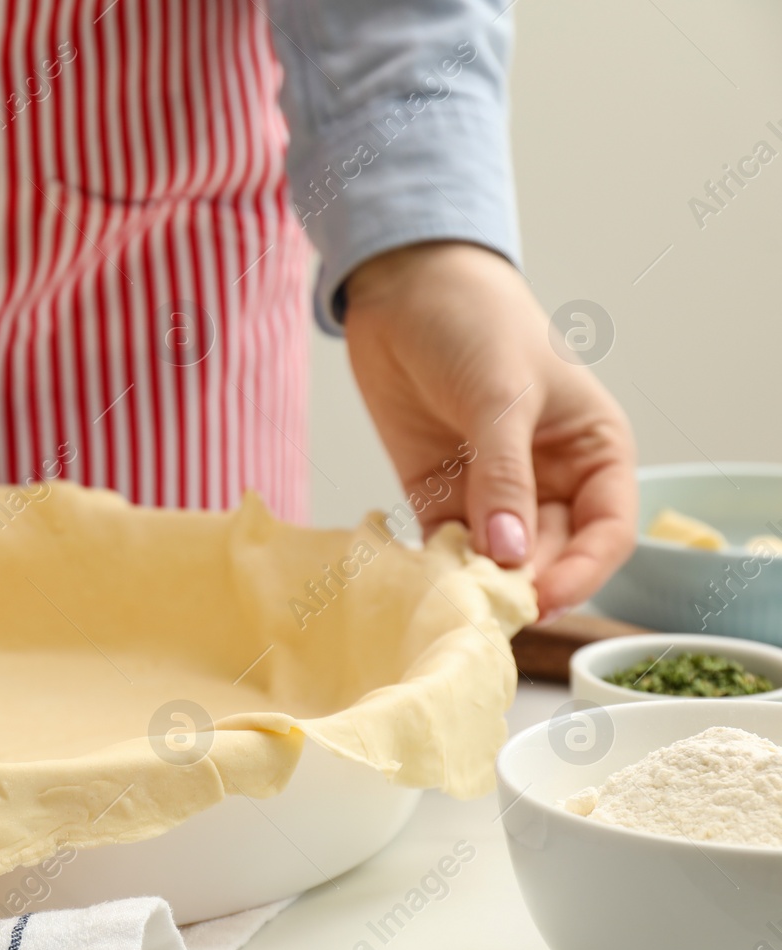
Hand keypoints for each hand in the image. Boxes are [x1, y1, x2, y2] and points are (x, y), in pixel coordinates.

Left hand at [343, 241, 637, 619]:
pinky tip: (423, 578)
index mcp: (593, 452)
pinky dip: (438, 567)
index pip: (608, 532)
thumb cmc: (477, 323)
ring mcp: (492, 490)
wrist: (403, 287)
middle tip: (486, 599)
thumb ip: (503, 477)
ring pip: (498, 559)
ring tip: (452, 591)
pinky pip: (446, 548)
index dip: (582, 572)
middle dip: (524, 581)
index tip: (540, 596)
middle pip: (552, 555)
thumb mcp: (501, 397)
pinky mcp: (438, 493)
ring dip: (478, 580)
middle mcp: (550, 480)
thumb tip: (509, 555)